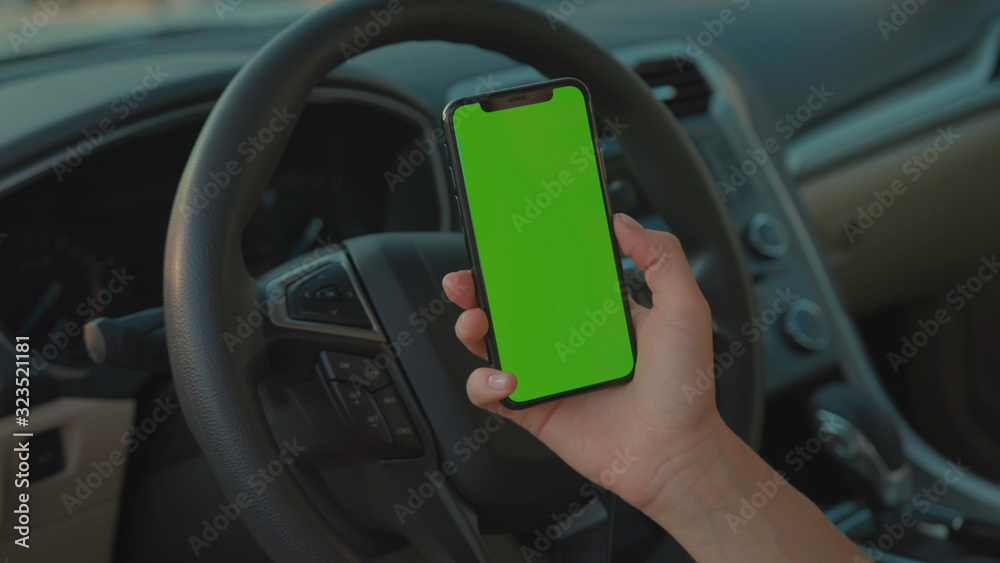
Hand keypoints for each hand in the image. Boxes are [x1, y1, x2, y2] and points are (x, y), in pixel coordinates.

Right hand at [442, 213, 727, 511]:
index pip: (548, 274)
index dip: (520, 258)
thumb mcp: (684, 308)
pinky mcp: (532, 408)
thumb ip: (662, 257)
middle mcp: (564, 339)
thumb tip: (623, 222)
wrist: (675, 454)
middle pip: (506, 305)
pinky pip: (490, 392)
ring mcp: (545, 373)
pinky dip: (484, 382)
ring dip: (470, 327)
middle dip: (477, 287)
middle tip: (467, 278)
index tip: (502, 240)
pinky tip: (505, 378)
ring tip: (475, 323)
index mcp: (594, 311)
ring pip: (489, 343)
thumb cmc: (684, 388)